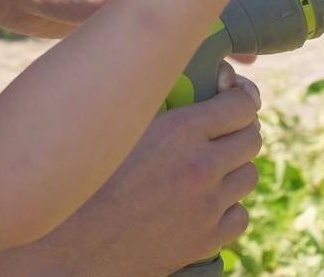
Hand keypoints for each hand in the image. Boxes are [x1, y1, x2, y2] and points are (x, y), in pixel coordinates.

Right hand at [30, 74, 263, 275]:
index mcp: (181, 130)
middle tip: (222, 132)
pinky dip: (228, 207)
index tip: (233, 96)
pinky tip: (206, 203)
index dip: (241, 96)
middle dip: (239, 130)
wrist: (72, 243)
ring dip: (233, 169)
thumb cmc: (87, 178)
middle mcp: (202, 166)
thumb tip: (182, 81)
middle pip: (252, 138)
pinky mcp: (205, 240)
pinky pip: (239, 216)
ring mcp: (207, 206)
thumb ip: (158, 103)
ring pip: (249, 176)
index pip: (242, 104)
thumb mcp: (121, 127)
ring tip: (209, 169)